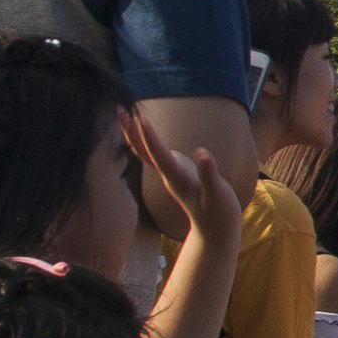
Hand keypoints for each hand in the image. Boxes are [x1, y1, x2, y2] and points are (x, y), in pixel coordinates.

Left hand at [125, 113, 242, 242]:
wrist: (213, 228)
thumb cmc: (219, 212)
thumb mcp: (219, 194)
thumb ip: (210, 175)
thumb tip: (202, 153)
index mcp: (178, 179)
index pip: (160, 157)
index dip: (151, 139)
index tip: (141, 121)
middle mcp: (168, 175)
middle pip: (143, 151)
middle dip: (131, 131)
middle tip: (119, 108)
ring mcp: (168, 173)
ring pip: (144, 150)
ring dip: (132, 131)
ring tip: (122, 112)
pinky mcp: (172, 171)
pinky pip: (152, 152)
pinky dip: (142, 138)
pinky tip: (137, 128)